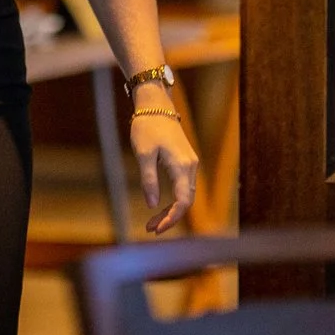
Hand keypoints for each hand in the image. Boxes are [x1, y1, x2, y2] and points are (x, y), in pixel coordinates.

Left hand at [130, 107, 200, 234]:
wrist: (155, 105)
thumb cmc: (147, 126)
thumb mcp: (143, 154)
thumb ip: (148, 179)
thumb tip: (151, 204)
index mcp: (182, 166)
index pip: (183, 201)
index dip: (172, 218)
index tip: (157, 229)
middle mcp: (191, 166)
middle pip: (186, 201)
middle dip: (169, 217)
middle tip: (150, 229)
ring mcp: (190, 163)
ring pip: (185, 195)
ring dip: (171, 210)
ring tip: (152, 222)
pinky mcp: (185, 161)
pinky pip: (183, 186)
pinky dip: (173, 199)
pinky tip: (160, 206)